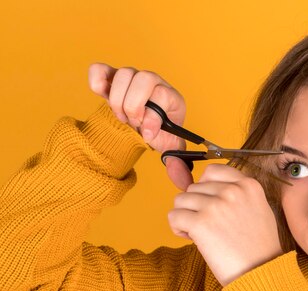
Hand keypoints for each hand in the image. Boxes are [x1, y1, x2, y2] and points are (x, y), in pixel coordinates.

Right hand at [88, 62, 191, 189]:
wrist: (142, 129)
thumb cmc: (158, 136)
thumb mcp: (170, 148)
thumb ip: (177, 162)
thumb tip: (180, 174)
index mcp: (172, 98)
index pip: (163, 96)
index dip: (152, 117)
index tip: (147, 134)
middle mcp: (155, 83)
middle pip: (144, 78)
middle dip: (134, 106)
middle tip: (132, 124)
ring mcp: (133, 78)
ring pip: (124, 74)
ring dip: (118, 100)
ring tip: (122, 117)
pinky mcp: (111, 78)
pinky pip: (101, 69)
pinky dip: (97, 80)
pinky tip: (100, 95)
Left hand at [168, 163, 282, 285]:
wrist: (262, 272)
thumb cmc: (258, 246)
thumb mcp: (254, 209)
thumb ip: (229, 192)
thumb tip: (181, 172)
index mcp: (249, 185)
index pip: (212, 171)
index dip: (206, 189)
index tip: (211, 204)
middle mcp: (232, 190)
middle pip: (194, 187)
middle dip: (197, 206)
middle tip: (211, 226)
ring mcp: (215, 205)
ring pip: (180, 200)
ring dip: (186, 217)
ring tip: (203, 234)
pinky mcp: (201, 223)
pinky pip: (174, 216)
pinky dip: (179, 228)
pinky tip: (194, 239)